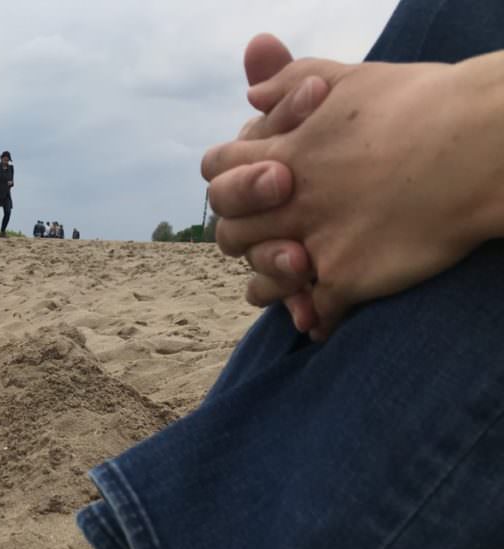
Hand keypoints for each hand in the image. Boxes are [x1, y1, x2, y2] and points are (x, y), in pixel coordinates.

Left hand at [204, 54, 475, 338]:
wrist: (479, 147)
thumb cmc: (423, 104)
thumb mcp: (349, 81)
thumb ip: (291, 83)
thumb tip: (252, 98)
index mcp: (283, 154)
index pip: (217, 172)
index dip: (227, 179)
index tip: (251, 185)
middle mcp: (289, 203)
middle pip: (229, 232)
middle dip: (241, 236)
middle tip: (264, 238)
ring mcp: (313, 243)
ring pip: (262, 281)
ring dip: (269, 286)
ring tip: (286, 286)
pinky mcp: (345, 278)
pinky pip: (314, 311)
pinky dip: (314, 318)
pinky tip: (319, 321)